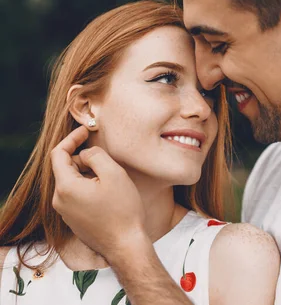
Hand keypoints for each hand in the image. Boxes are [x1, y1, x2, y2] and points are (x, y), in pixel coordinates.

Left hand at [51, 126, 147, 262]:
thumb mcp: (113, 173)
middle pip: (65, 168)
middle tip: (106, 160)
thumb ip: (95, 155)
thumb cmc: (123, 210)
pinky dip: (87, 188)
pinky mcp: (74, 221)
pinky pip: (76, 196)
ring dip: (87, 174)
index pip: (58, 153)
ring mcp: (65, 212)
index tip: (86, 131)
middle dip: (83, 159)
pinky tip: (107, 194)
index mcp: (66, 186)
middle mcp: (59, 200)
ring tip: (110, 178)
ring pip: (71, 182)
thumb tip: (85, 154)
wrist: (126, 245)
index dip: (72, 138)